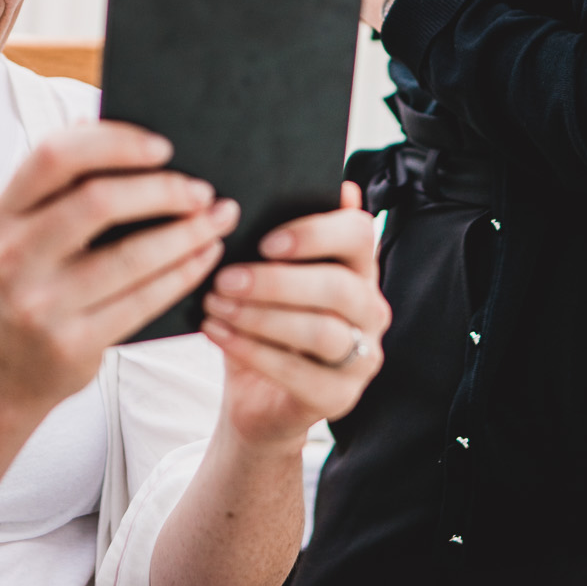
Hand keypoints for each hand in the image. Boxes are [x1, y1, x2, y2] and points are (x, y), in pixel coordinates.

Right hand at [0, 123, 236, 408]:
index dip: (114, 143)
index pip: (55, 156)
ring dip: (186, 233)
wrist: (9, 367)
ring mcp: (40, 303)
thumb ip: (68, 181)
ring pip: (130, 257)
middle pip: (97, 202)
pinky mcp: (72, 343)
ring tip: (219, 219)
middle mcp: (14, 254)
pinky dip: (184, 273)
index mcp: (6, 211)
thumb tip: (125, 129)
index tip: (165, 147)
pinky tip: (206, 256)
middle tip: (203, 191)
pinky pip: (143, 301)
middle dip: (162, 191)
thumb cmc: (39, 279)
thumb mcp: (33, 228)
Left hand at [200, 183, 389, 451]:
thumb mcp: (263, 277)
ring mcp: (363, 356)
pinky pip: (301, 374)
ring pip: (322, 331)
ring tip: (216, 305)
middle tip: (225, 278)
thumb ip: (271, 240)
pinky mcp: (341, 397)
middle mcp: (371, 308)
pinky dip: (253, 351)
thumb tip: (260, 186)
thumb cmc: (260, 324)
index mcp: (358, 266)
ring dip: (261, 317)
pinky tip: (218, 333)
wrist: (255, 398)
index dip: (315, 233)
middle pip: (340, 286)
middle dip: (276, 281)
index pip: (359, 234)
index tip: (265, 242)